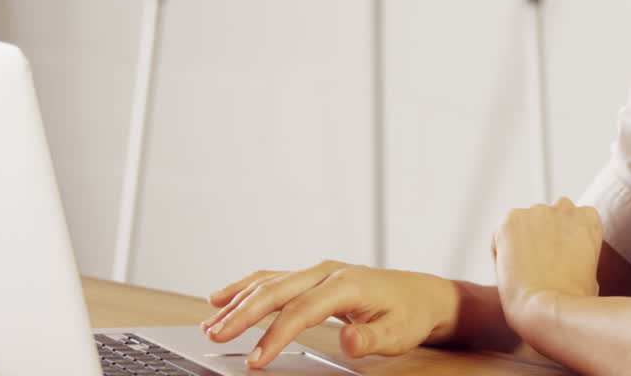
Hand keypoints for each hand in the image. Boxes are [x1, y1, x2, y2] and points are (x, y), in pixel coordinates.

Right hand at [200, 260, 457, 367]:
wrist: (421, 295)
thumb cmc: (409, 315)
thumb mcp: (397, 333)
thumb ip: (371, 339)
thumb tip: (348, 342)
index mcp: (347, 284)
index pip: (302, 311)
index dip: (276, 335)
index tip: (256, 360)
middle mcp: (328, 271)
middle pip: (277, 290)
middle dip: (243, 313)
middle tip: (215, 336)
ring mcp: (318, 271)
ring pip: (270, 281)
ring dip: (238, 300)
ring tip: (210, 323)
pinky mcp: (312, 276)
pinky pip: (273, 279)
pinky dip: (245, 288)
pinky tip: (221, 297)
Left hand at [491, 198, 602, 327]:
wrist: (548, 310)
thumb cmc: (573, 302)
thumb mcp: (591, 272)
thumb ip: (580, 253)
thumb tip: (567, 256)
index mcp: (588, 218)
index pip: (570, 221)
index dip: (561, 243)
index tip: (557, 264)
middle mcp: (565, 207)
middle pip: (547, 218)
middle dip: (542, 237)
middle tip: (539, 268)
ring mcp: (537, 211)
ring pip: (523, 225)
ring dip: (521, 242)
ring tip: (525, 274)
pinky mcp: (511, 219)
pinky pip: (501, 233)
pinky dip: (502, 250)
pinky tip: (511, 271)